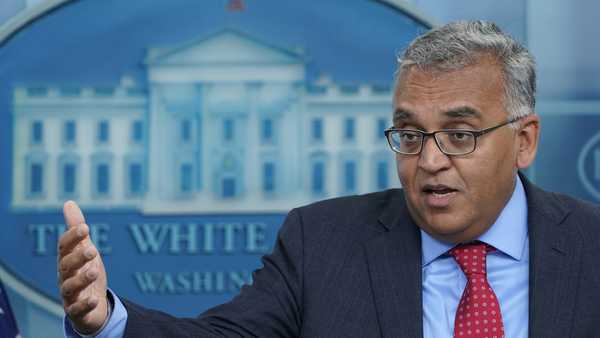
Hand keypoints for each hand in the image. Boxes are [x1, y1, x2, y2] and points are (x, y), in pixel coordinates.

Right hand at [58, 201, 108, 333]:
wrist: (91, 302)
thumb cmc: (85, 271)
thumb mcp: (84, 249)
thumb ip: (77, 229)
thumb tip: (69, 203)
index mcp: (67, 259)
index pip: (64, 246)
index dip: (73, 237)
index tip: (86, 227)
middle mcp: (65, 276)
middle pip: (66, 266)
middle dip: (78, 257)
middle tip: (93, 249)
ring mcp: (70, 294)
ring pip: (69, 287)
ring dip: (81, 279)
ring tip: (94, 271)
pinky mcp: (77, 310)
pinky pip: (77, 309)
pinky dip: (84, 304)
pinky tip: (94, 298)